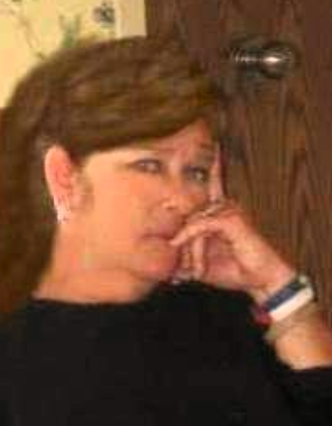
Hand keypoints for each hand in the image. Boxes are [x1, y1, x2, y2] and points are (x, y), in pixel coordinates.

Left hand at [169, 146, 296, 304]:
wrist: (260, 282)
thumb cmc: (233, 270)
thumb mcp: (202, 262)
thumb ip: (185, 254)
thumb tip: (166, 254)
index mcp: (218, 213)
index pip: (213, 184)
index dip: (214, 165)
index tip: (216, 143)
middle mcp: (223, 207)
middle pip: (188, 217)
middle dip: (182, 246)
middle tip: (182, 273)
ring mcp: (229, 211)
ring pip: (193, 224)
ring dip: (190, 251)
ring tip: (196, 272)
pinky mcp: (232, 220)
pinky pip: (200, 225)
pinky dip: (191, 239)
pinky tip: (191, 255)